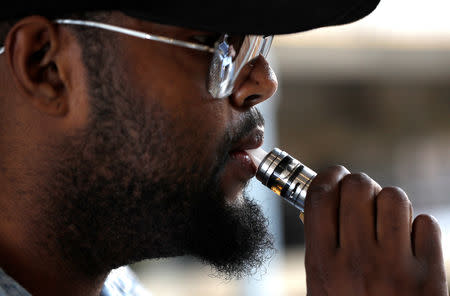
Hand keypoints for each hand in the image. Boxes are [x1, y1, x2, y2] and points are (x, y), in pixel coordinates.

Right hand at [303, 166, 447, 295]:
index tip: (334, 174)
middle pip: (358, 186)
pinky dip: (419, 228)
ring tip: (389, 222)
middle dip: (360, 185)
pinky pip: (426, 223)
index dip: (328, 176)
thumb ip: (320, 245)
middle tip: (362, 198)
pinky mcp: (430, 275)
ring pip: (394, 197)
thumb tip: (326, 200)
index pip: (320, 196)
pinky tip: (411, 246)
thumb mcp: (320, 286)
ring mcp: (395, 267)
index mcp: (323, 263)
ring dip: (391, 203)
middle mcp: (356, 260)